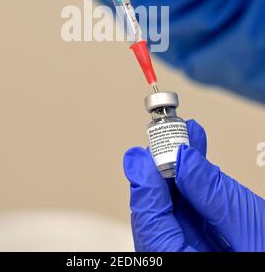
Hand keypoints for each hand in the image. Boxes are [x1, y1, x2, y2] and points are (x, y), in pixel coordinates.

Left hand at [124, 120, 264, 251]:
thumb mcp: (253, 233)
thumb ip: (215, 196)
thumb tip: (184, 159)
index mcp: (184, 268)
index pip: (152, 229)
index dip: (146, 187)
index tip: (143, 154)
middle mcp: (181, 262)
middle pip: (159, 218)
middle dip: (162, 173)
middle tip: (166, 138)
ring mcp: (191, 255)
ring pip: (173, 213)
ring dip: (178, 173)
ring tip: (186, 138)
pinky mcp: (202, 249)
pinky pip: (191, 218)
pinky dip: (194, 189)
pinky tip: (196, 160)